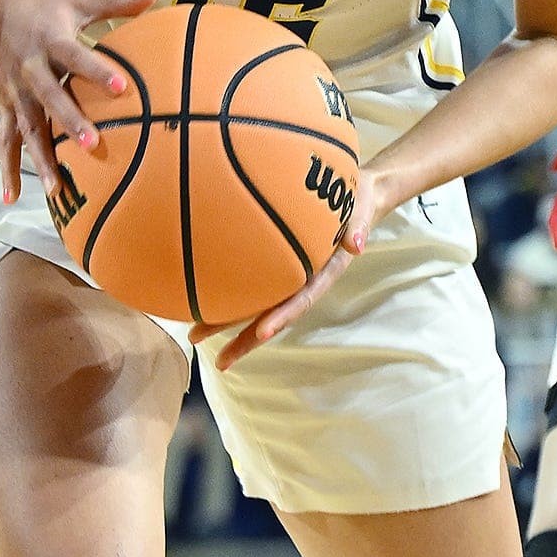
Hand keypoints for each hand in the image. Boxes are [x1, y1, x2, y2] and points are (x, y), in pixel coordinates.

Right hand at [0, 0, 156, 202]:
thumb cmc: (46, 8)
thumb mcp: (79, 0)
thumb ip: (117, 2)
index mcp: (52, 41)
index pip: (76, 56)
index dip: (96, 71)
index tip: (121, 87)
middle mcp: (31, 69)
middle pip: (51, 98)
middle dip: (69, 122)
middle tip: (93, 146)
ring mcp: (17, 92)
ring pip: (29, 128)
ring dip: (41, 158)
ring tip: (56, 189)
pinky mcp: (9, 107)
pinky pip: (8, 141)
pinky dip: (9, 169)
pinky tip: (14, 197)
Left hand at [197, 166, 390, 370]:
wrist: (358, 196)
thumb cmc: (357, 202)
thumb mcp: (362, 211)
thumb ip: (359, 228)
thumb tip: (356, 244)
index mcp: (325, 271)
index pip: (303, 299)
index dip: (283, 315)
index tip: (263, 332)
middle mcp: (304, 280)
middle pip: (273, 315)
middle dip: (246, 338)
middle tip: (220, 360)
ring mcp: (288, 275)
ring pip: (257, 305)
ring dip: (228, 323)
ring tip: (195, 337)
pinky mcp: (276, 264)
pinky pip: (251, 283)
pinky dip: (229, 295)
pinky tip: (202, 301)